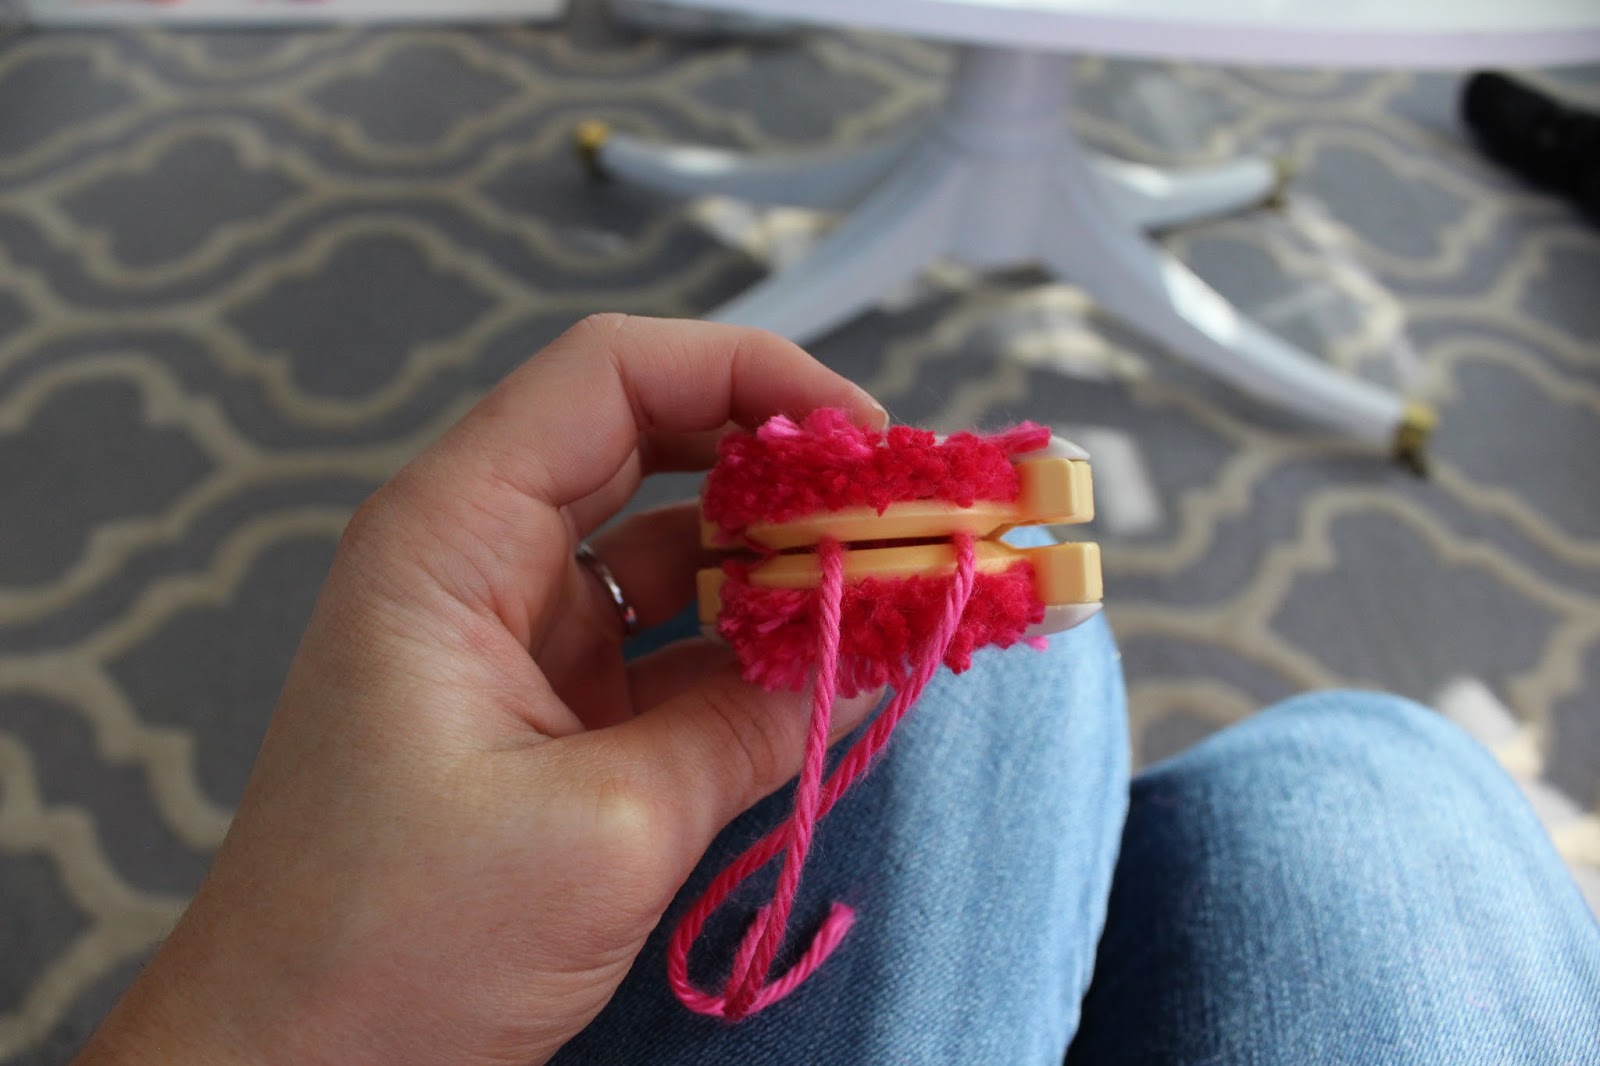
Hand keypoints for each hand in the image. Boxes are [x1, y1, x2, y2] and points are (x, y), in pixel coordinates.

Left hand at [77, 315, 888, 1064]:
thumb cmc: (391, 947)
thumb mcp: (607, 829)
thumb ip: (753, 722)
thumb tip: (881, 643)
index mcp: (451, 538)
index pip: (612, 375)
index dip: (749, 375)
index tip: (864, 437)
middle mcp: (481, 561)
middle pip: (653, 443)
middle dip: (784, 463)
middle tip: (901, 506)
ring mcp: (518, 638)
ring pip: (671, 546)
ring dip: (778, 558)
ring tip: (890, 580)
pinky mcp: (551, 713)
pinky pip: (669, 643)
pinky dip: (750, 647)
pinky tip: (829, 662)